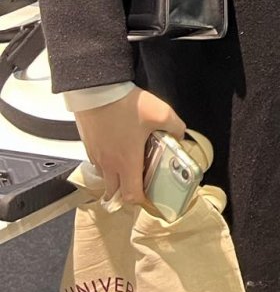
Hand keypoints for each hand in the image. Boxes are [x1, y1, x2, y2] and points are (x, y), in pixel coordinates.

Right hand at [73, 88, 186, 205]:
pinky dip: (107, 162)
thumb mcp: (161, 113)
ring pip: (105, 177)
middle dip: (128, 192)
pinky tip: (118, 148)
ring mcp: (96, 155)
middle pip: (115, 191)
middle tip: (140, 183)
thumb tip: (180, 134)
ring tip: (129, 165)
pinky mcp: (88, 145)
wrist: (96, 90)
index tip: (151, 196)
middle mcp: (108, 164)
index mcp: (126, 162)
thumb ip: (176, 127)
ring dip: (116, 177)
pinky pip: (97, 162)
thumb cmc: (124, 104)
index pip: (131, 196)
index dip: (142, 201)